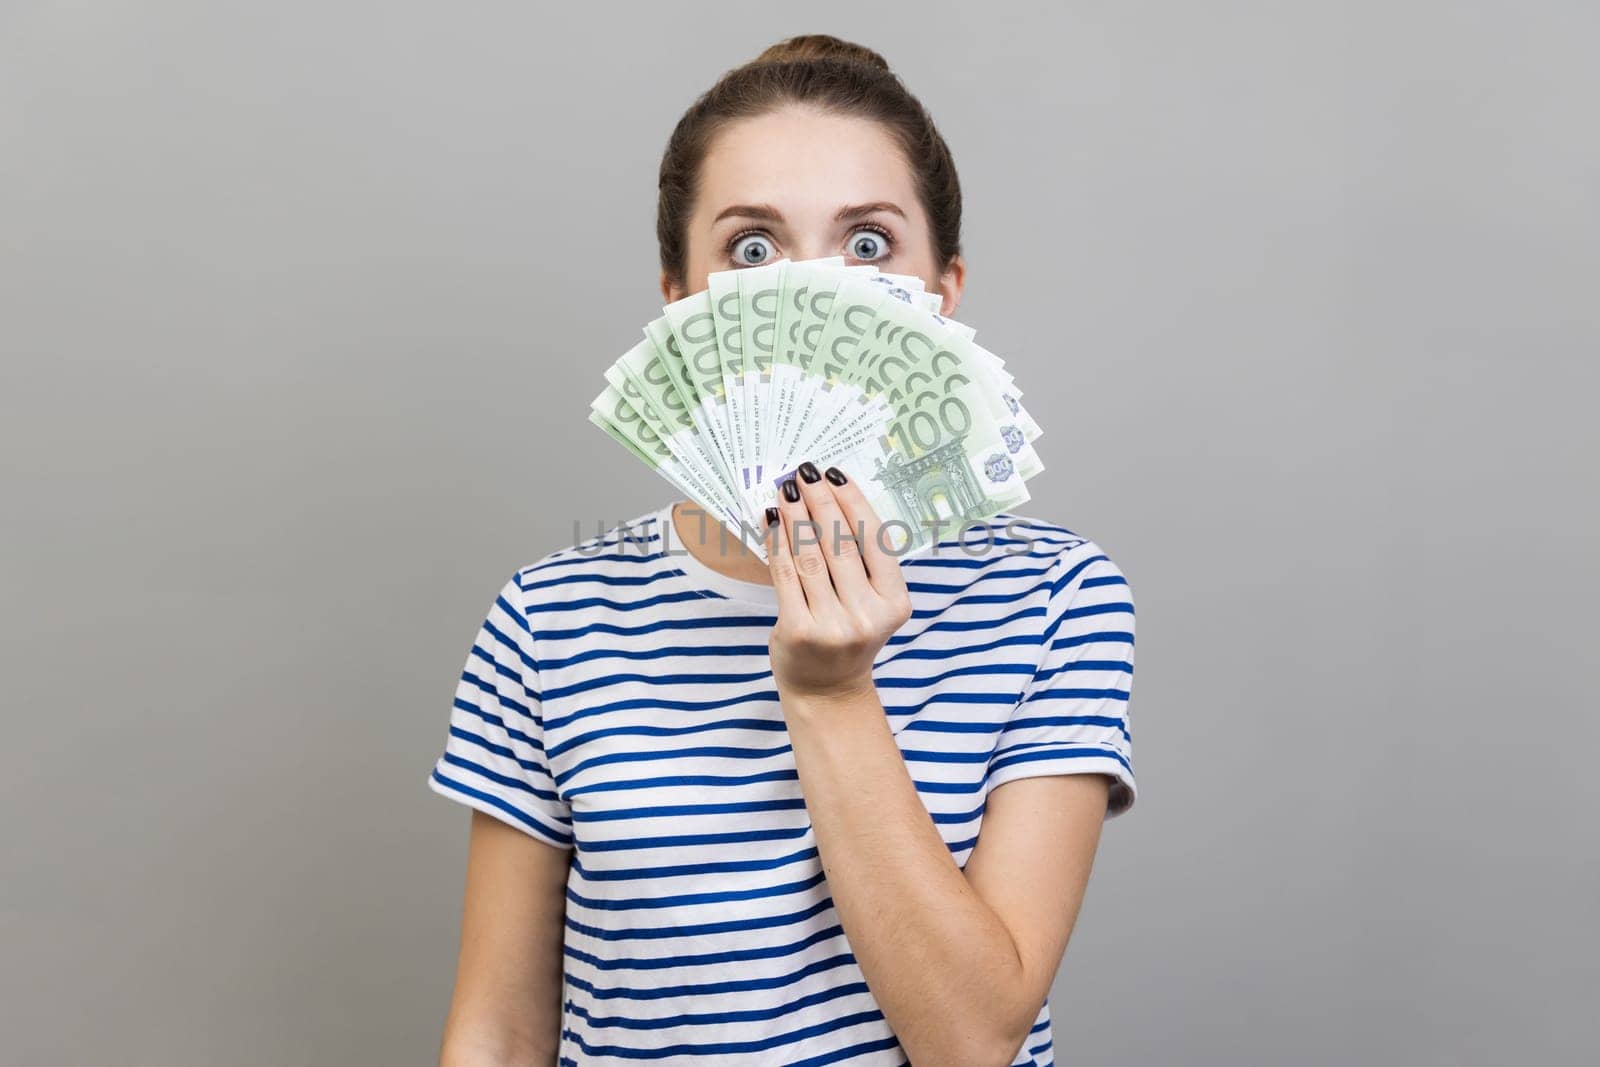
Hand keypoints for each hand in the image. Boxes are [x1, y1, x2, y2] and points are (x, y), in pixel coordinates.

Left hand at [765, 459, 913, 701]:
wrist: (827, 689)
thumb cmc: (848, 633)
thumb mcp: (871, 601)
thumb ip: (860, 561)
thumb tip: (829, 498)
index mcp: (894, 602)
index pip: (874, 539)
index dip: (852, 501)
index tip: (835, 475)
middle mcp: (867, 615)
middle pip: (840, 543)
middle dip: (819, 501)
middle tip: (804, 474)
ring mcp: (833, 625)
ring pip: (810, 556)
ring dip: (795, 516)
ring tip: (785, 491)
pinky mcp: (799, 631)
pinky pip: (785, 575)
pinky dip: (777, 543)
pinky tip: (772, 522)